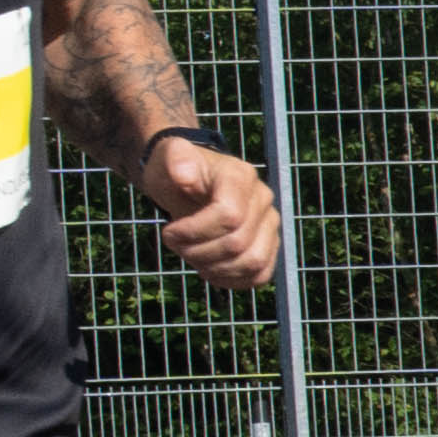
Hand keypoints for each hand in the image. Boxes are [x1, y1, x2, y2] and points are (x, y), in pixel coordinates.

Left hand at [141, 136, 282, 292]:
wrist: (187, 182)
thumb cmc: (176, 169)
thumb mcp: (169, 156)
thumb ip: (176, 158)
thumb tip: (183, 175)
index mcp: (241, 176)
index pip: (229, 216)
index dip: (194, 232)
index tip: (169, 231)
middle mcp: (262, 199)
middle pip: (238, 243)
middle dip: (198, 252)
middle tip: (175, 244)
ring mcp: (268, 224)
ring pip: (253, 262)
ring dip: (215, 268)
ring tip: (191, 256)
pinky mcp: (267, 245)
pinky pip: (260, 274)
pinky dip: (232, 280)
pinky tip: (208, 270)